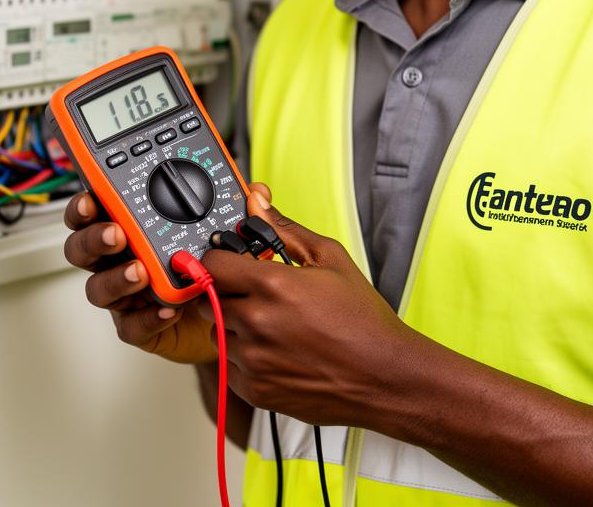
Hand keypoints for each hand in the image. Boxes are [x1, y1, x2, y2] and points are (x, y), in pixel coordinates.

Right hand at [63, 186, 267, 364]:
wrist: (230, 317)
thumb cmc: (221, 268)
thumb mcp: (234, 232)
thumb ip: (242, 209)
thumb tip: (256, 192)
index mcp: (139, 225)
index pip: (102, 208)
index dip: (88, 203)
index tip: (93, 197)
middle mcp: (126, 257)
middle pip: (85, 247)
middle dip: (95, 238)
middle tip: (116, 233)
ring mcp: (130, 293)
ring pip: (99, 287)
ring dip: (116, 278)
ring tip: (141, 273)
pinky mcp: (141, 325)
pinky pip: (131, 325)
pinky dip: (146, 317)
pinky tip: (166, 309)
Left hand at [199, 194, 419, 425]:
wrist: (382, 374)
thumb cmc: (361, 319)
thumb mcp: (330, 258)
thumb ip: (285, 229)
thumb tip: (258, 203)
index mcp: (272, 285)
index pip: (213, 263)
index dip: (220, 259)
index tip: (230, 262)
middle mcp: (256, 323)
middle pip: (210, 299)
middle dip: (228, 292)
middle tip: (258, 294)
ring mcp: (253, 360)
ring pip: (218, 333)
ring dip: (235, 326)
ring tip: (274, 324)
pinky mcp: (253, 389)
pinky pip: (228, 365)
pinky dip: (244, 357)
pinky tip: (277, 350)